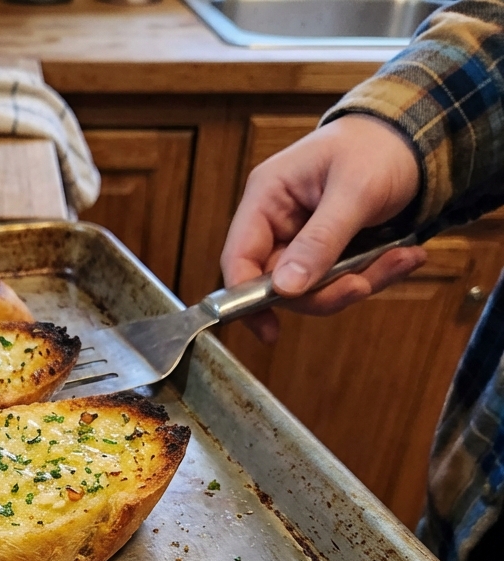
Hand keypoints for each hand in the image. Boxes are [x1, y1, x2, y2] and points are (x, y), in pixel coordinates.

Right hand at [220, 113, 426, 342]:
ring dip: (357, 282)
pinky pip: (339, 280)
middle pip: (279, 285)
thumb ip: (320, 240)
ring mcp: (301, 241)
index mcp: (267, 198)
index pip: (238, 258)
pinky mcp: (326, 252)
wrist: (415, 137)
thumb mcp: (354, 189)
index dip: (246, 298)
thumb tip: (286, 288)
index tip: (269, 328)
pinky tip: (404, 257)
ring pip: (313, 289)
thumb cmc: (378, 146)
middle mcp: (277, 223)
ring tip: (401, 260)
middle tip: (362, 284)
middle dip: (324, 291)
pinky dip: (374, 274)